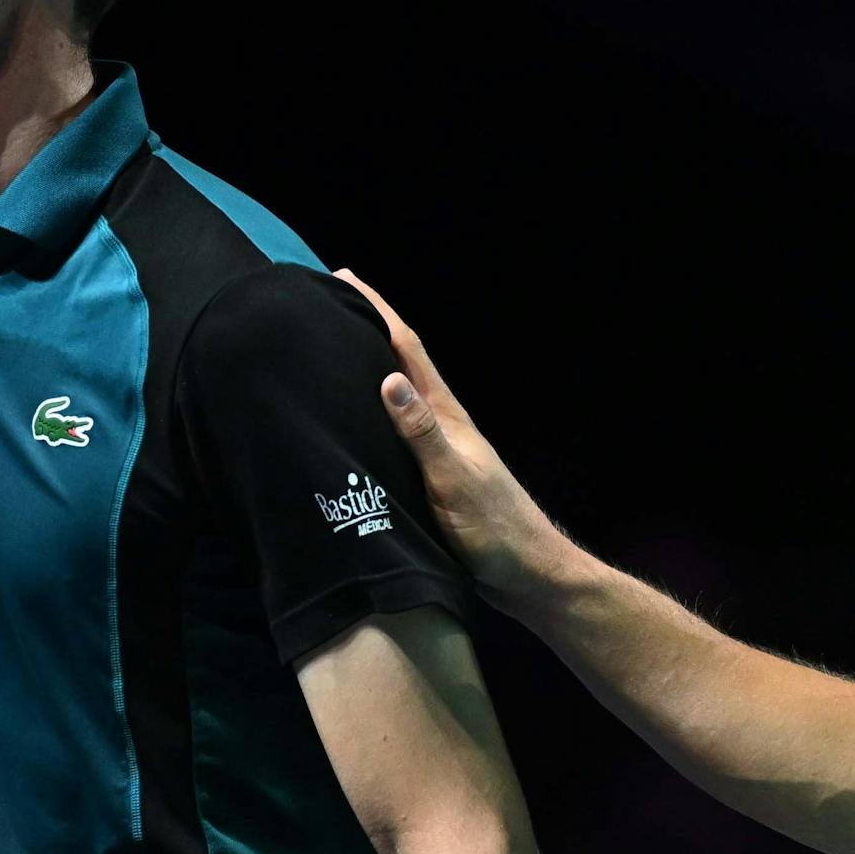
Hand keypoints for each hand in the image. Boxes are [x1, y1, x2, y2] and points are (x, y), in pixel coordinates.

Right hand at [333, 271, 573, 611]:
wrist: (528, 575)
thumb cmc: (495, 531)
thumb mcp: (453, 480)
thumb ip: (421, 433)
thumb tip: (390, 377)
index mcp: (446, 416)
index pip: (407, 350)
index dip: (376, 310)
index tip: (343, 278)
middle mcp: (440, 424)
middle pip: (399, 363)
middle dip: (366, 327)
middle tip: (325, 301)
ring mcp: (437, 448)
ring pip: (395, 394)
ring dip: (367, 366)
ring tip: (330, 349)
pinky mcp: (431, 475)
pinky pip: (392, 428)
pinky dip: (371, 409)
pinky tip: (354, 417)